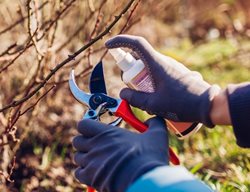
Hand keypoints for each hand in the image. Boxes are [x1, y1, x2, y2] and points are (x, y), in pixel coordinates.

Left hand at [73, 117, 168, 191]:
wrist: (144, 181)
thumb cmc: (149, 157)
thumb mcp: (157, 135)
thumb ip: (155, 123)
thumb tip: (155, 118)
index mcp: (107, 133)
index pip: (83, 124)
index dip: (87, 125)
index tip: (94, 129)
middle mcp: (95, 145)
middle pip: (77, 140)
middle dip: (84, 142)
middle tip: (96, 145)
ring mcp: (91, 162)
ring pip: (77, 157)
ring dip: (85, 157)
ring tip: (98, 160)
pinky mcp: (90, 177)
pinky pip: (78, 172)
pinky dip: (84, 172)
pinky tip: (96, 172)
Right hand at [105, 35, 220, 126]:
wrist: (208, 105)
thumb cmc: (182, 104)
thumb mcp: (153, 105)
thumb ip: (135, 99)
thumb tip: (122, 93)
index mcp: (157, 64)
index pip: (136, 44)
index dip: (120, 42)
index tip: (108, 46)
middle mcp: (164, 61)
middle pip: (140, 57)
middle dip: (129, 69)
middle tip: (129, 86)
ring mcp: (171, 66)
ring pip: (149, 66)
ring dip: (141, 77)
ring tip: (144, 97)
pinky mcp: (176, 73)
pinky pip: (158, 72)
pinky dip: (150, 80)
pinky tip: (155, 98)